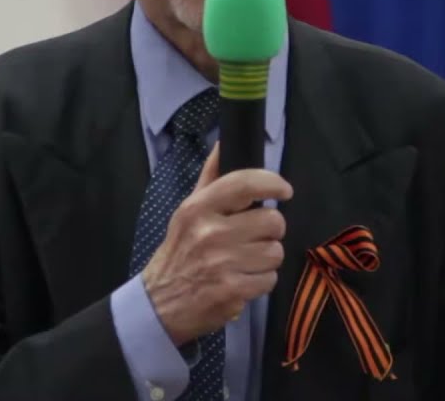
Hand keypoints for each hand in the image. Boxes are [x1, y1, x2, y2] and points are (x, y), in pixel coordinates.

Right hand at [141, 143, 292, 346]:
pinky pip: (270, 279)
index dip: (273, 182)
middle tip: (253, 237)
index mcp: (199, 208)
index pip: (245, 183)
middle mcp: (211, 232)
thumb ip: (210, 177)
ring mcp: (222, 263)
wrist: (160, 303)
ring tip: (245, 261)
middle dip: (269, 230)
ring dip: (266, 258)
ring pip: (275, 252)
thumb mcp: (187, 211)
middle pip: (272, 220)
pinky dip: (261, 282)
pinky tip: (242, 280)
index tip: (284, 190)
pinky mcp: (233, 291)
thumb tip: (225, 142)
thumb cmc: (179, 252)